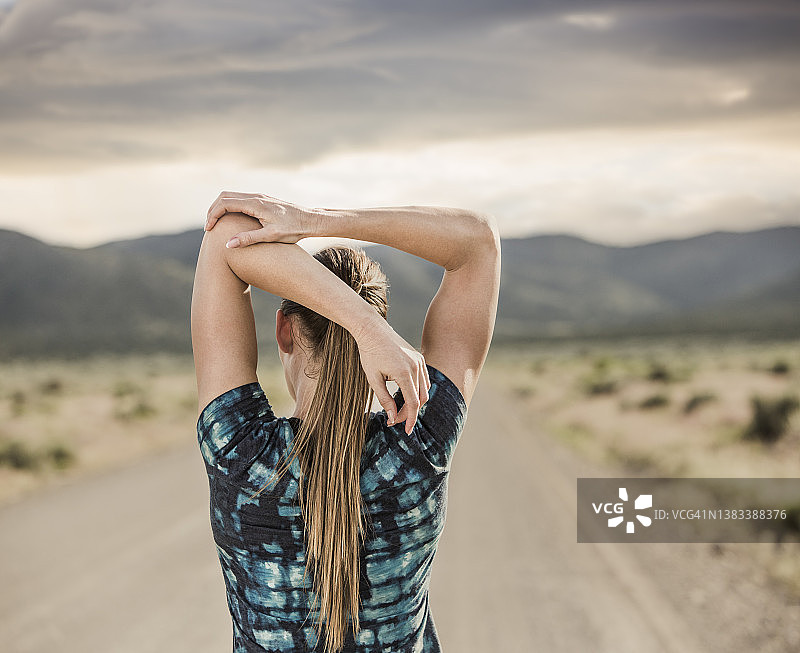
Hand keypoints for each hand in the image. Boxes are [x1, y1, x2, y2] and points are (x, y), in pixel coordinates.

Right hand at [205, 191, 320, 245]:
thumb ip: (248, 239)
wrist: (310, 220)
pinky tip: (231, 221)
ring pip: (232, 196)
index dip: (212, 216)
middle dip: (213, 210)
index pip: (225, 204)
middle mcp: (256, 197)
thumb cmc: (293, 229)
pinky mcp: (263, 200)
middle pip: (224, 196)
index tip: (209, 230)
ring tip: (216, 224)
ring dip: (220, 208)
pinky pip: (241, 199)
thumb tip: (228, 244)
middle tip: (209, 227)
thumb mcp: (271, 236)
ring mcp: (260, 197)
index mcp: (255, 204)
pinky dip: (230, 207)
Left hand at [354, 319, 429, 434]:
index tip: (406, 431)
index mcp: (404, 373)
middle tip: (395, 419)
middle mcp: (416, 367)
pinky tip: (405, 394)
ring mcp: (419, 362)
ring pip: (424, 390)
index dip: (410, 419)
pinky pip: (424, 380)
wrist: (372, 330)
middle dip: (409, 412)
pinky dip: (418, 390)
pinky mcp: (419, 358)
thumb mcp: (373, 379)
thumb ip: (385, 400)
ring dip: (414, 402)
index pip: (413, 403)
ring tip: (398, 407)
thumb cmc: (370, 353)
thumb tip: (392, 417)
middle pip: (420, 399)